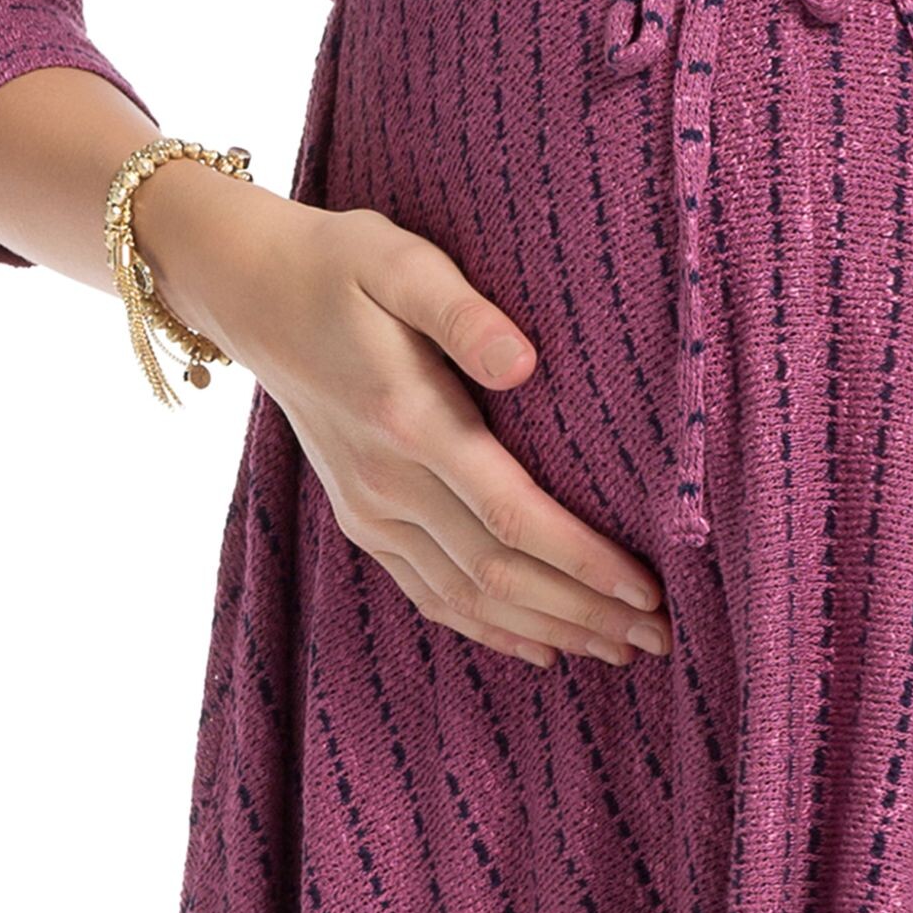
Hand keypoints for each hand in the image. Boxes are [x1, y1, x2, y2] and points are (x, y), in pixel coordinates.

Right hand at [142, 171, 671, 673]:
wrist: (253, 291)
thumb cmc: (341, 264)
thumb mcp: (401, 261)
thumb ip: (462, 312)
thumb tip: (524, 363)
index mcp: (410, 422)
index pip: (512, 514)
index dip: (583, 560)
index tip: (647, 587)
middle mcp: (387, 483)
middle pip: (499, 574)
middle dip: (585, 613)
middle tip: (660, 637)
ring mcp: (369, 509)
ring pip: (467, 597)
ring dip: (548, 632)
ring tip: (621, 652)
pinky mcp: (360, 519)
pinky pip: (428, 594)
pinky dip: (487, 629)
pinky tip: (540, 648)